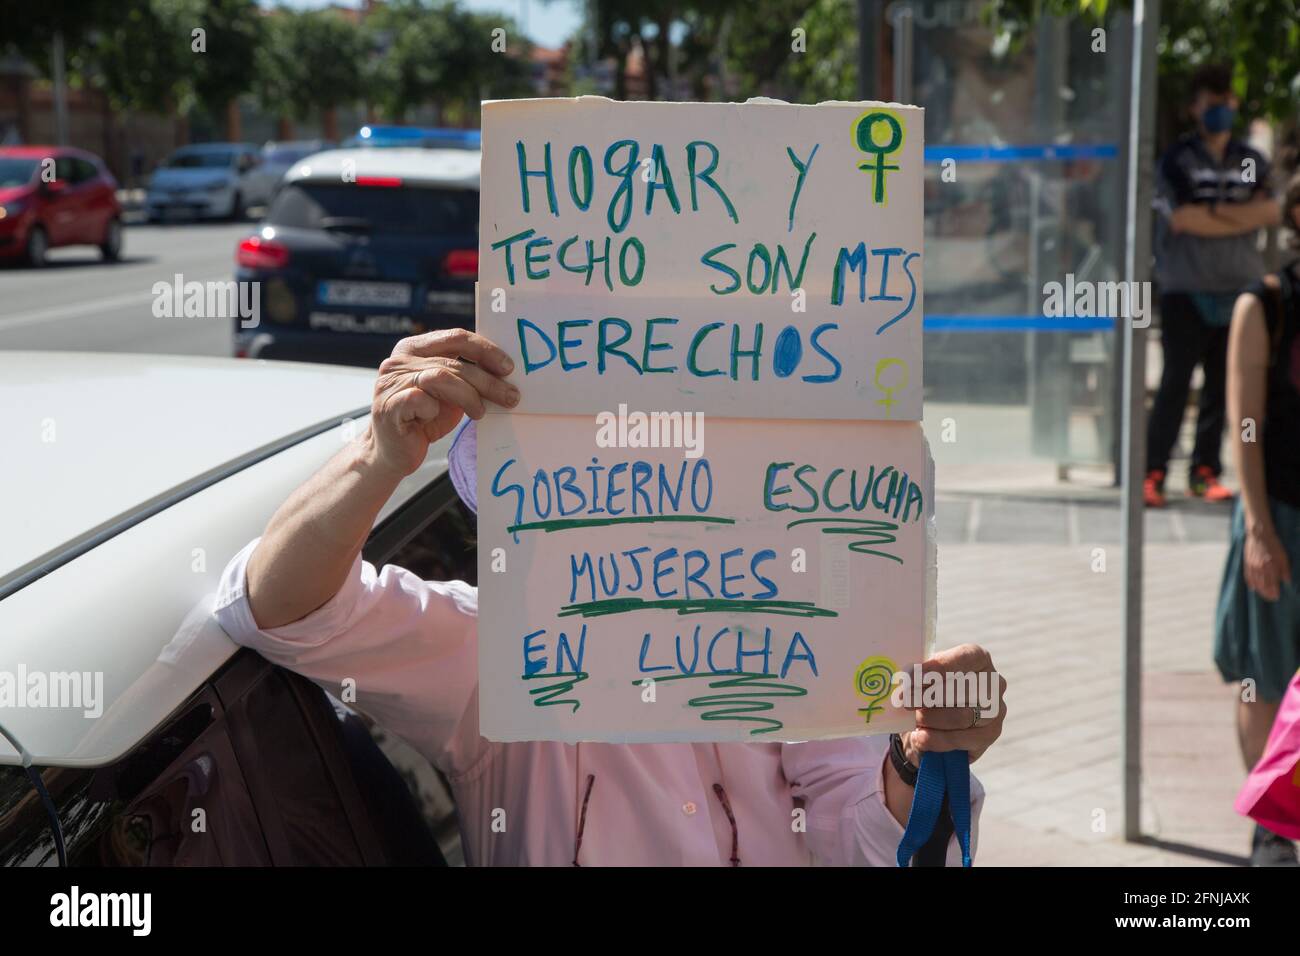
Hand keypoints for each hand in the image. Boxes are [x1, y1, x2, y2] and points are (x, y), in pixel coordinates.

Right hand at [366, 329, 518, 478]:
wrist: (393, 452)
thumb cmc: (424, 419)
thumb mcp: (449, 392)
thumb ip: (465, 376)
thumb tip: (504, 373)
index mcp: (415, 348)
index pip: (455, 337)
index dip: (485, 350)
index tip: (508, 367)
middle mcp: (400, 360)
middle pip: (453, 362)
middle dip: (487, 380)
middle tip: (511, 396)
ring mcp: (392, 382)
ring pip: (441, 377)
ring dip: (469, 396)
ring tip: (480, 412)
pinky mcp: (389, 405)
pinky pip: (421, 400)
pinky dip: (436, 410)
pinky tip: (436, 418)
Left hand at [899, 643, 1006, 766]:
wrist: (931, 725)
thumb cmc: (928, 692)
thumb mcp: (923, 678)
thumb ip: (919, 676)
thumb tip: (909, 678)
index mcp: (978, 658)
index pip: (965, 657)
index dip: (940, 667)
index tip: (914, 676)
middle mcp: (993, 682)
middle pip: (961, 689)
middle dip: (928, 697)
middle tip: (906, 702)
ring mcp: (997, 709)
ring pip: (961, 716)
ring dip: (931, 719)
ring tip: (914, 721)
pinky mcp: (991, 734)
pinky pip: (961, 738)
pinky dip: (937, 739)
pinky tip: (920, 737)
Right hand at [1244, 525, 1290, 601]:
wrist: (1259, 535)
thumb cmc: (1273, 545)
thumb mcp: (1283, 556)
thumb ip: (1285, 569)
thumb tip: (1287, 581)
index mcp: (1270, 565)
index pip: (1272, 582)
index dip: (1274, 591)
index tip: (1276, 597)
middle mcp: (1260, 567)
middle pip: (1263, 584)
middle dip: (1267, 593)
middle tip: (1270, 598)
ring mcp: (1252, 566)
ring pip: (1255, 581)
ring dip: (1259, 590)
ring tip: (1263, 595)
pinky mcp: (1247, 563)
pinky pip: (1247, 576)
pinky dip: (1250, 582)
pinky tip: (1252, 587)